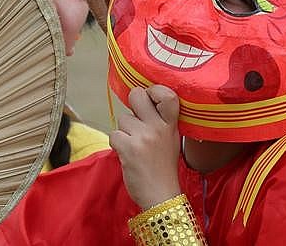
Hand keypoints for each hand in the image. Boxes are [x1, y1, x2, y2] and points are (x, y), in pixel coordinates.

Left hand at [110, 85, 181, 208]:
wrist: (161, 195)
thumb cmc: (163, 168)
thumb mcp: (171, 140)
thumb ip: (159, 121)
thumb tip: (140, 102)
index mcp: (171, 125)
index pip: (167, 95)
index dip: (154, 90)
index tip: (149, 97)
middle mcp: (158, 127)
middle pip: (137, 95)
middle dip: (132, 103)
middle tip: (135, 119)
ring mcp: (143, 137)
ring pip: (122, 118)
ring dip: (124, 130)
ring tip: (134, 146)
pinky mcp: (128, 148)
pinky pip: (114, 134)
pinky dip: (117, 144)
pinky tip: (127, 154)